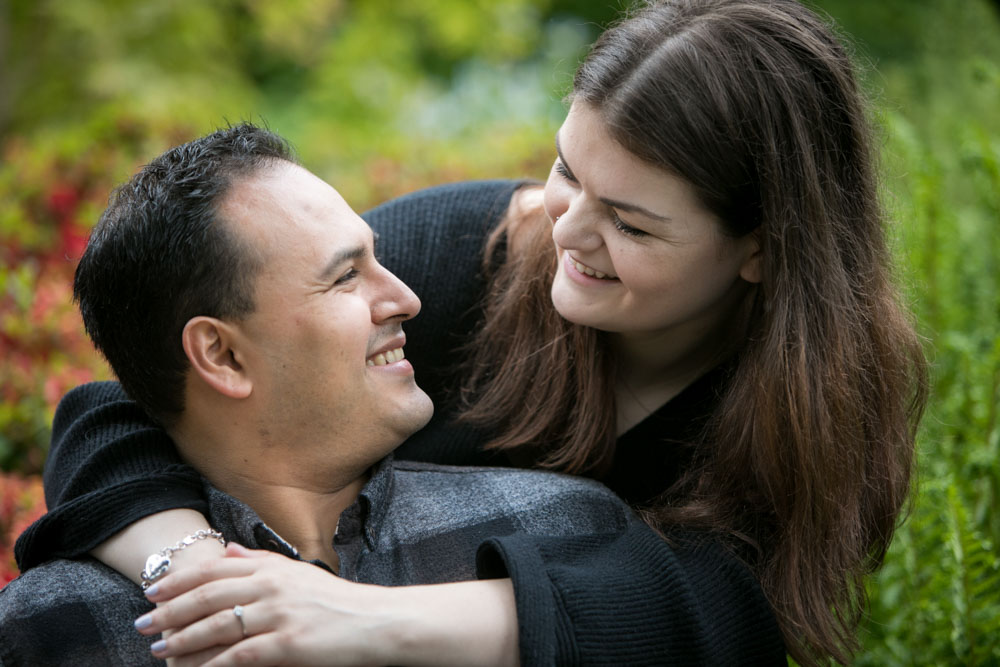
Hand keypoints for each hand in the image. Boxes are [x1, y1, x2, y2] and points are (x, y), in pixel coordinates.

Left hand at [137, 542, 397, 665]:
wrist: (375, 621)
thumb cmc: (337, 600)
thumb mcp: (297, 572)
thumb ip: (259, 560)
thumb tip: (226, 549)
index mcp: (272, 568)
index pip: (215, 570)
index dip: (180, 581)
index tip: (153, 592)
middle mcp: (272, 586)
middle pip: (208, 596)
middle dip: (170, 611)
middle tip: (143, 623)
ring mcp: (279, 614)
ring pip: (217, 626)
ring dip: (183, 639)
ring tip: (159, 649)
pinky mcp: (287, 643)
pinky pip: (239, 656)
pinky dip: (212, 666)